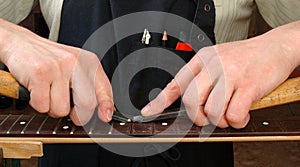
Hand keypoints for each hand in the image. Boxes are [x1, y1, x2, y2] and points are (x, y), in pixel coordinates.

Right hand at [0, 19, 113, 124]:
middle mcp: (75, 63)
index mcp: (88, 61)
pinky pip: (42, 106)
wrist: (20, 43)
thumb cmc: (49, 59)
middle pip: (86, 103)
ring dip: (51, 108)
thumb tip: (102, 111)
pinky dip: (36, 104)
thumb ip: (88, 86)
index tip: (105, 116)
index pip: (104, 87)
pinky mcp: (39, 74)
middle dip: (77, 115)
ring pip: (61, 109)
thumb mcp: (74, 67)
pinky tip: (36, 90)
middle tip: (67, 110)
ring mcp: (58, 68)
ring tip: (47, 93)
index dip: (106, 105)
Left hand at [142, 21, 299, 128]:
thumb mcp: (218, 58)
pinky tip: (242, 114)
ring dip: (221, 121)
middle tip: (207, 119)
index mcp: (203, 59)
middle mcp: (214, 66)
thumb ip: (203, 77)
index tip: (148, 112)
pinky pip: (234, 115)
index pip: (176, 83)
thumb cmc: (246, 57)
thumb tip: (191, 101)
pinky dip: (237, 121)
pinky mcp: (248, 85)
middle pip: (192, 101)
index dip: (160, 101)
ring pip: (213, 111)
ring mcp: (231, 75)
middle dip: (198, 118)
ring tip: (229, 114)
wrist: (275, 47)